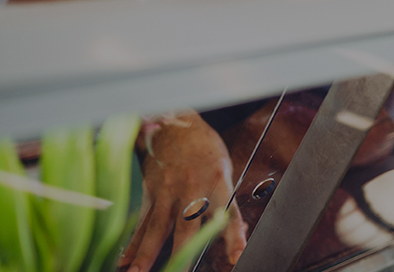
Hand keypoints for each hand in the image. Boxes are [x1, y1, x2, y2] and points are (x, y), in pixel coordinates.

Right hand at [120, 110, 247, 271]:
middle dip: (180, 255)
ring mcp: (168, 192)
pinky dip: (132, 242)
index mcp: (218, 183)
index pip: (228, 215)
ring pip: (157, 228)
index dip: (233, 237)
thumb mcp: (225, 171)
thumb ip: (226, 203)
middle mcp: (192, 190)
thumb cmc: (206, 150)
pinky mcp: (151, 192)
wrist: (176, 124)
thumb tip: (236, 233)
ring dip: (145, 254)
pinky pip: (142, 221)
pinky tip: (124, 259)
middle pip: (185, 228)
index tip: (237, 257)